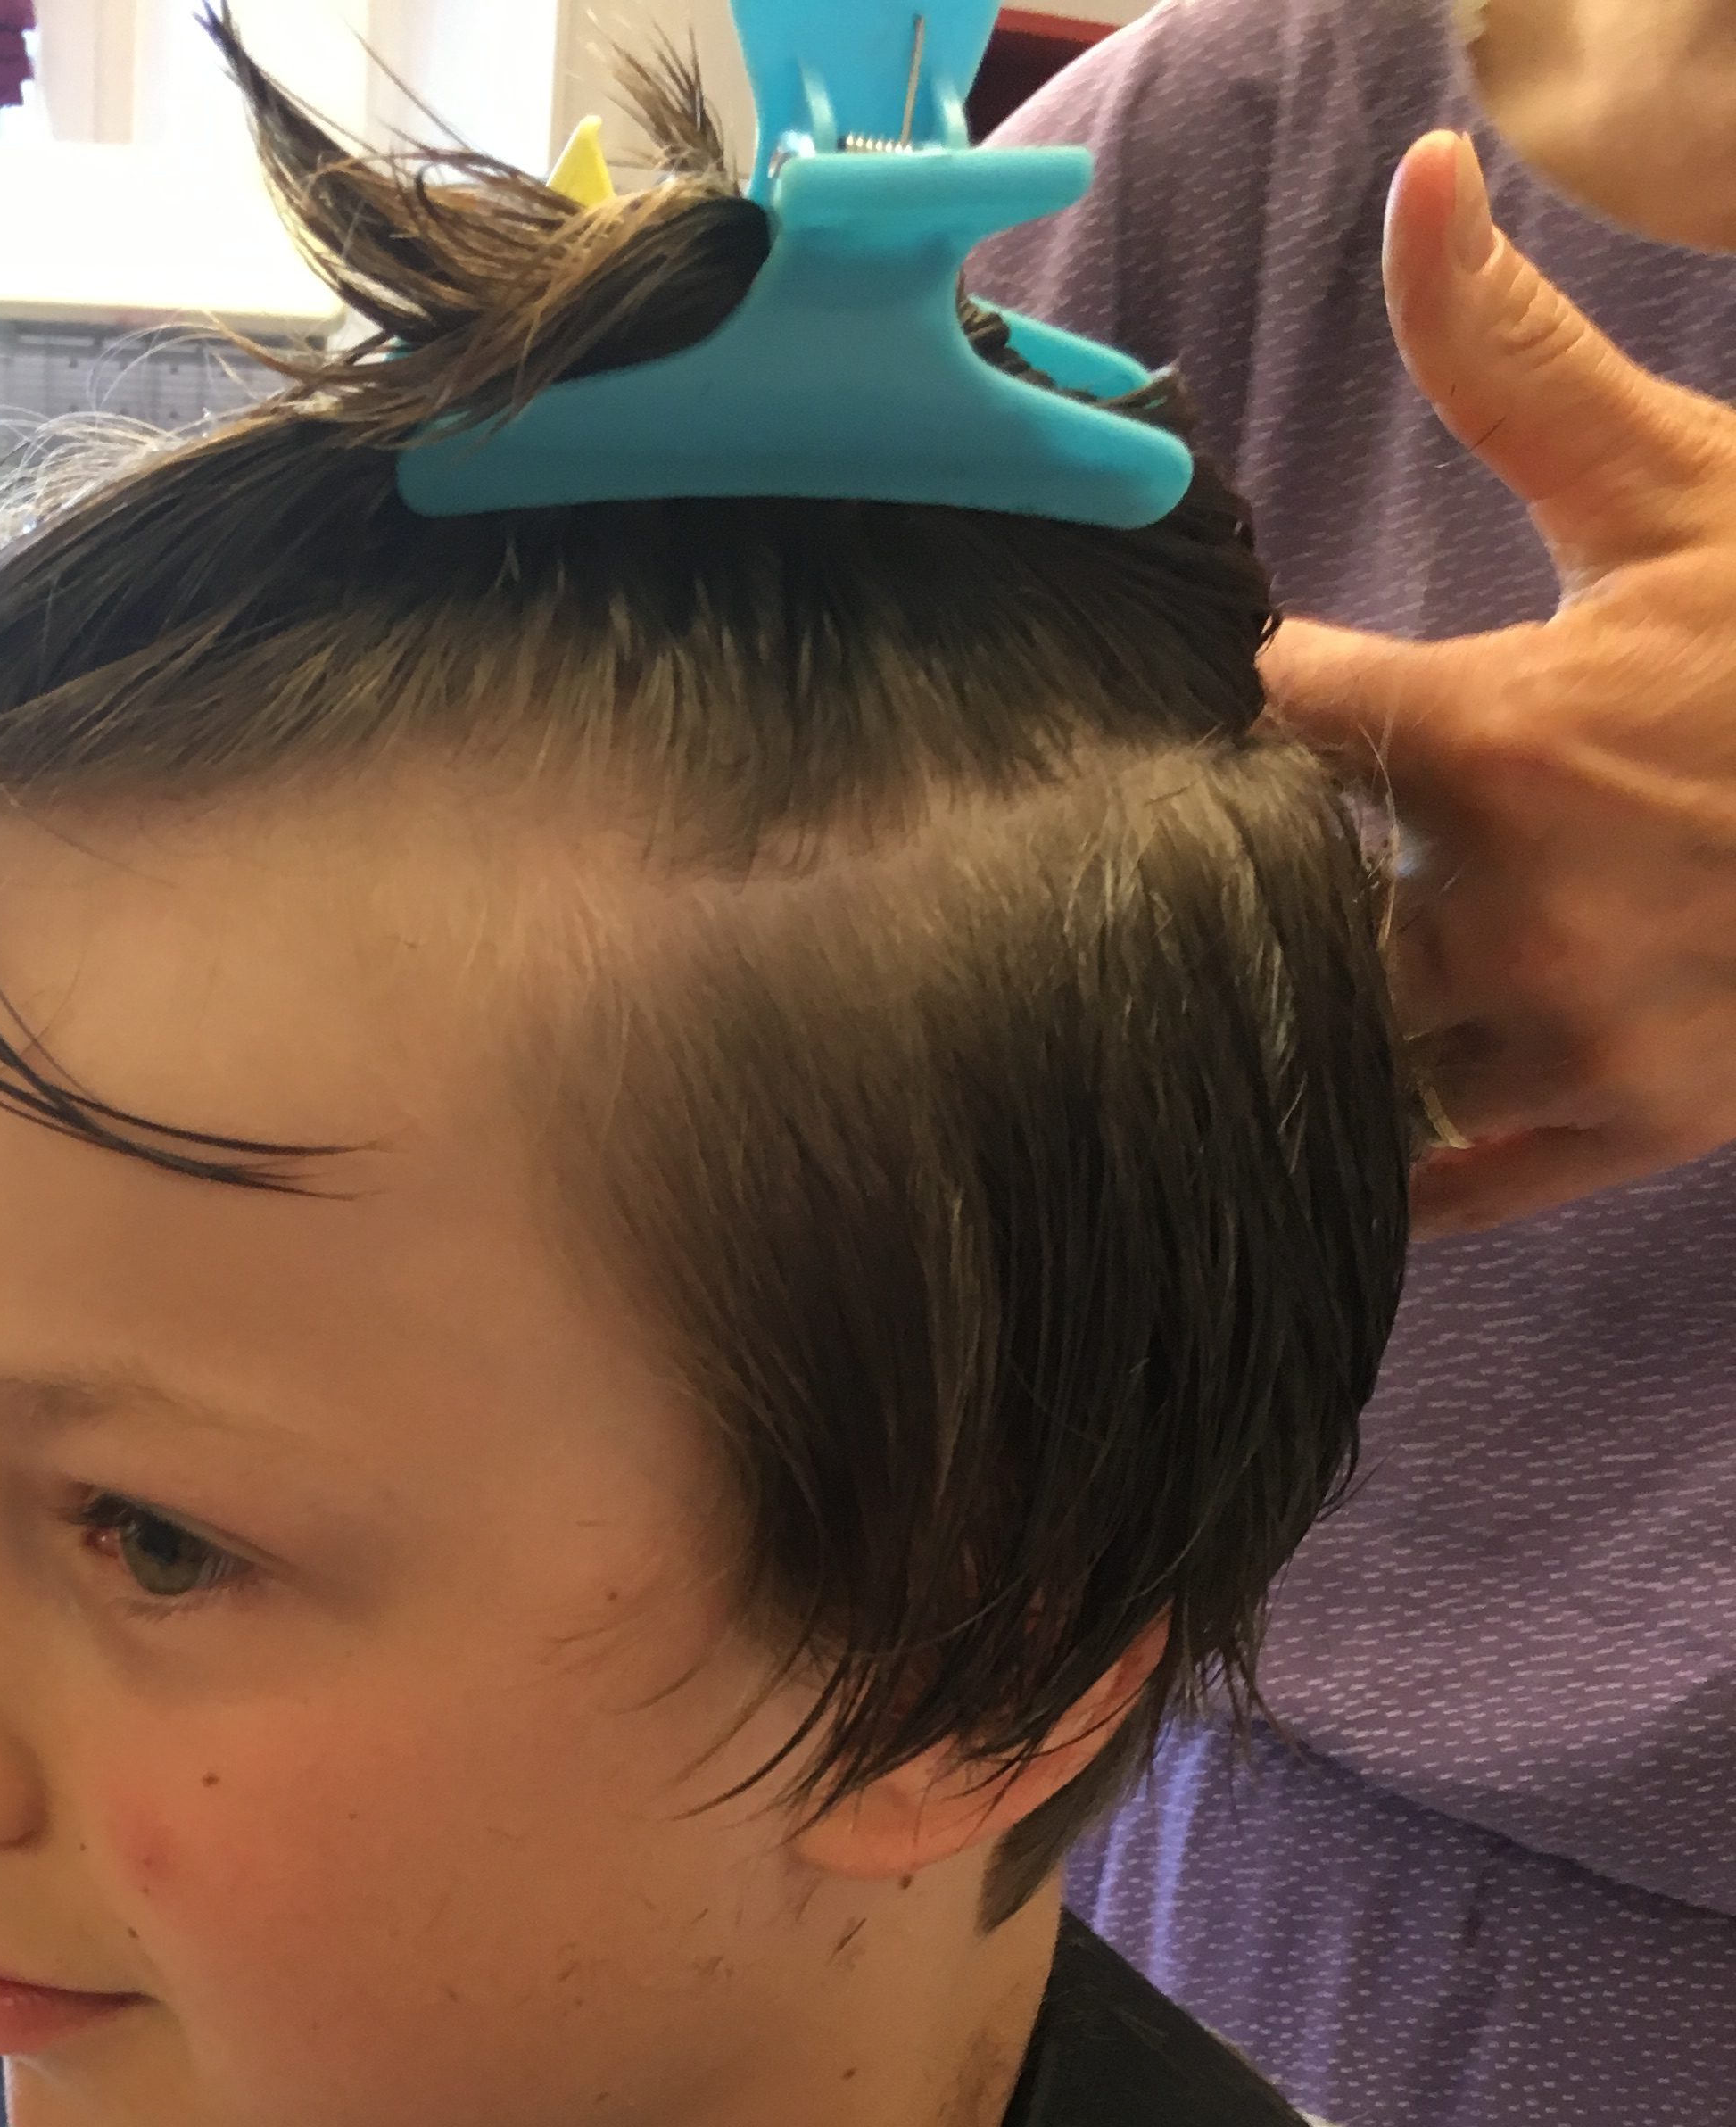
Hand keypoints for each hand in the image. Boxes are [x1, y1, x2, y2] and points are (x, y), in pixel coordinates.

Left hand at [1258, 132, 1735, 1235]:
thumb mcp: (1681, 488)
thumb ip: (1516, 365)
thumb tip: (1415, 184)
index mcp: (1498, 739)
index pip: (1264, 724)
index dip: (1224, 705)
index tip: (1224, 695)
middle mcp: (1513, 905)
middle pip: (1273, 920)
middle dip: (1231, 884)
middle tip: (1201, 862)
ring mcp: (1570, 1030)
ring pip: (1346, 1060)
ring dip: (1293, 1021)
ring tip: (1262, 981)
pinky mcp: (1627, 1124)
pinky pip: (1449, 1185)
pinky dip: (1378, 1167)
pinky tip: (1327, 1126)